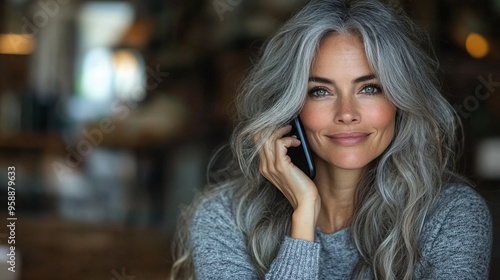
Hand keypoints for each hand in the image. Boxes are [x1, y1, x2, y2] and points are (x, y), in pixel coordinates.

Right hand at [256, 125, 320, 240]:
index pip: (258, 141)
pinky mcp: (281, 166)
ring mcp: (271, 166)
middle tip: (287, 126)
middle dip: (273, 126)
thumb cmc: (302, 186)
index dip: (268, 130)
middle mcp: (264, 166)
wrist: (305, 203)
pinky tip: (297, 142)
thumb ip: (285, 157)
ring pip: (268, 137)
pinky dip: (289, 139)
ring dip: (281, 130)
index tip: (282, 127)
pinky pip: (279, 143)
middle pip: (259, 136)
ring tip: (292, 131)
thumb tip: (290, 138)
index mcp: (265, 167)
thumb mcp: (290, 169)